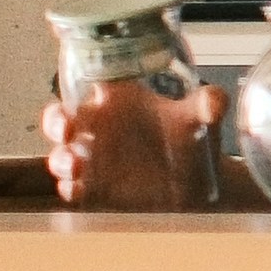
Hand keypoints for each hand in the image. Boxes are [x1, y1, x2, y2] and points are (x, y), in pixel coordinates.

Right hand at [41, 84, 209, 210]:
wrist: (201, 185)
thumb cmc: (193, 142)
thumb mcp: (201, 120)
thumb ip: (207, 106)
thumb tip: (215, 100)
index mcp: (118, 101)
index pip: (88, 83)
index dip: (75, 81)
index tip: (77, 88)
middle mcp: (99, 127)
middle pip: (61, 118)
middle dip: (55, 121)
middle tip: (66, 129)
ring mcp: (93, 159)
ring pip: (61, 154)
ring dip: (60, 159)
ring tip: (75, 164)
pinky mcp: (95, 189)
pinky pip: (72, 188)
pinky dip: (70, 189)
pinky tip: (79, 190)